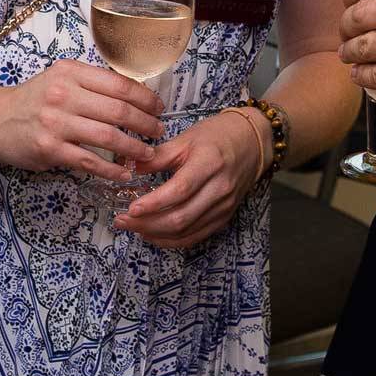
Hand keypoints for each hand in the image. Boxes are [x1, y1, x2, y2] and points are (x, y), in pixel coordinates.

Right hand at [0, 59, 164, 179]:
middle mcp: (63, 94)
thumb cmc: (32, 100)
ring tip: (147, 153)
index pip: (119, 84)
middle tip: (158, 131)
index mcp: (70, 72)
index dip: (145, 98)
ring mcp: (55, 122)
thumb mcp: (59, 79)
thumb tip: (133, 97)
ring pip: (108, 137)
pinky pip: (89, 161)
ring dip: (134, 148)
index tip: (158, 109)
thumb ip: (91, 84)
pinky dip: (111, 169)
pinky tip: (124, 173)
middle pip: (118, 110)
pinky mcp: (49, 148)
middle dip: (146, 123)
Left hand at [116, 108, 261, 249]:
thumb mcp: (186, 138)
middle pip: (181, 217)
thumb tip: (129, 167)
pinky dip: (171, 240)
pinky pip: (195, 236)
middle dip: (147, 223)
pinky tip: (152, 234)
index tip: (131, 208)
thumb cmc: (218, 136)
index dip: (154, 203)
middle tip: (122, 220)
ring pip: (186, 231)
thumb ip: (159, 155)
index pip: (179, 190)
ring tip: (132, 227)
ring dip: (155, 234)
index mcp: (209, 163)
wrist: (252, 143)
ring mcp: (223, 207)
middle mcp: (219, 189)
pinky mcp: (224, 217)